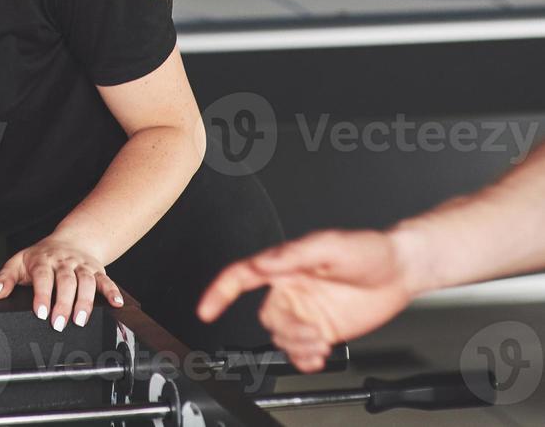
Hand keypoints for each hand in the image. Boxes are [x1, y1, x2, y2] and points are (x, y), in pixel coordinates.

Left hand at [0, 236, 122, 330]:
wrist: (70, 240)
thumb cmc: (41, 256)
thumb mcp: (19, 261)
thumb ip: (6, 277)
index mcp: (43, 260)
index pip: (43, 277)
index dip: (42, 295)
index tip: (40, 313)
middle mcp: (64, 262)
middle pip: (66, 281)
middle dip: (63, 303)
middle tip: (59, 324)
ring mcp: (82, 266)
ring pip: (86, 281)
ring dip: (85, 301)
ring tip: (80, 320)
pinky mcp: (97, 270)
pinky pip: (106, 280)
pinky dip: (112, 291)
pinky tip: (116, 303)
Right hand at [196, 229, 416, 371]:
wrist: (401, 270)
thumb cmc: (367, 249)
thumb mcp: (330, 245)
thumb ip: (294, 254)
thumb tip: (263, 261)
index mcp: (283, 266)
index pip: (240, 276)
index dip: (218, 292)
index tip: (206, 310)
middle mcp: (290, 289)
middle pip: (266, 317)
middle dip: (287, 331)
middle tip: (314, 334)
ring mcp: (305, 311)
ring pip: (282, 337)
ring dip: (298, 347)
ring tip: (322, 344)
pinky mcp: (322, 329)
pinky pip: (300, 351)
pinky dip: (304, 360)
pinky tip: (318, 358)